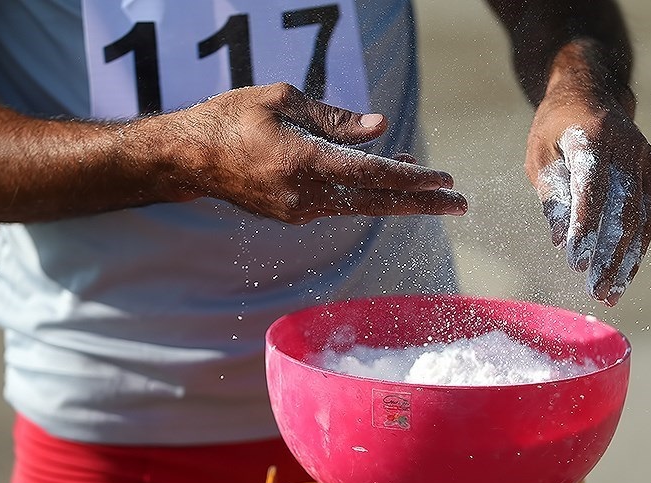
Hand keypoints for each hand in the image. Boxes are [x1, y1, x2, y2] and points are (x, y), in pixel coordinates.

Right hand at [159, 82, 466, 223]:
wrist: (189, 157)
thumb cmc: (232, 118)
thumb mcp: (283, 101)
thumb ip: (335, 120)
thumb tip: (381, 128)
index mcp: (302, 163)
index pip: (373, 176)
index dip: (413, 179)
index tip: (446, 181)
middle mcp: (304, 195)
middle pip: (377, 202)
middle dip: (422, 203)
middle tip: (461, 204)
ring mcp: (298, 210)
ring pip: (361, 205)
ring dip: (398, 197)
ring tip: (433, 190)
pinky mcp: (293, 214)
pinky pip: (341, 205)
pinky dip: (369, 195)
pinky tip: (386, 180)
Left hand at [525, 82, 650, 305]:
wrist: (591, 92)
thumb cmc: (554, 127)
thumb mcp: (539, 154)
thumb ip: (551, 194)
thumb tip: (558, 241)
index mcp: (591, 139)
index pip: (592, 189)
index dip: (585, 228)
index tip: (575, 262)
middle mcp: (625, 150)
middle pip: (622, 211)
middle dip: (608, 255)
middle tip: (594, 289)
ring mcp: (644, 161)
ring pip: (642, 218)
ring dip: (627, 259)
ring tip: (611, 292)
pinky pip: (648, 214)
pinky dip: (637, 246)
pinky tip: (625, 271)